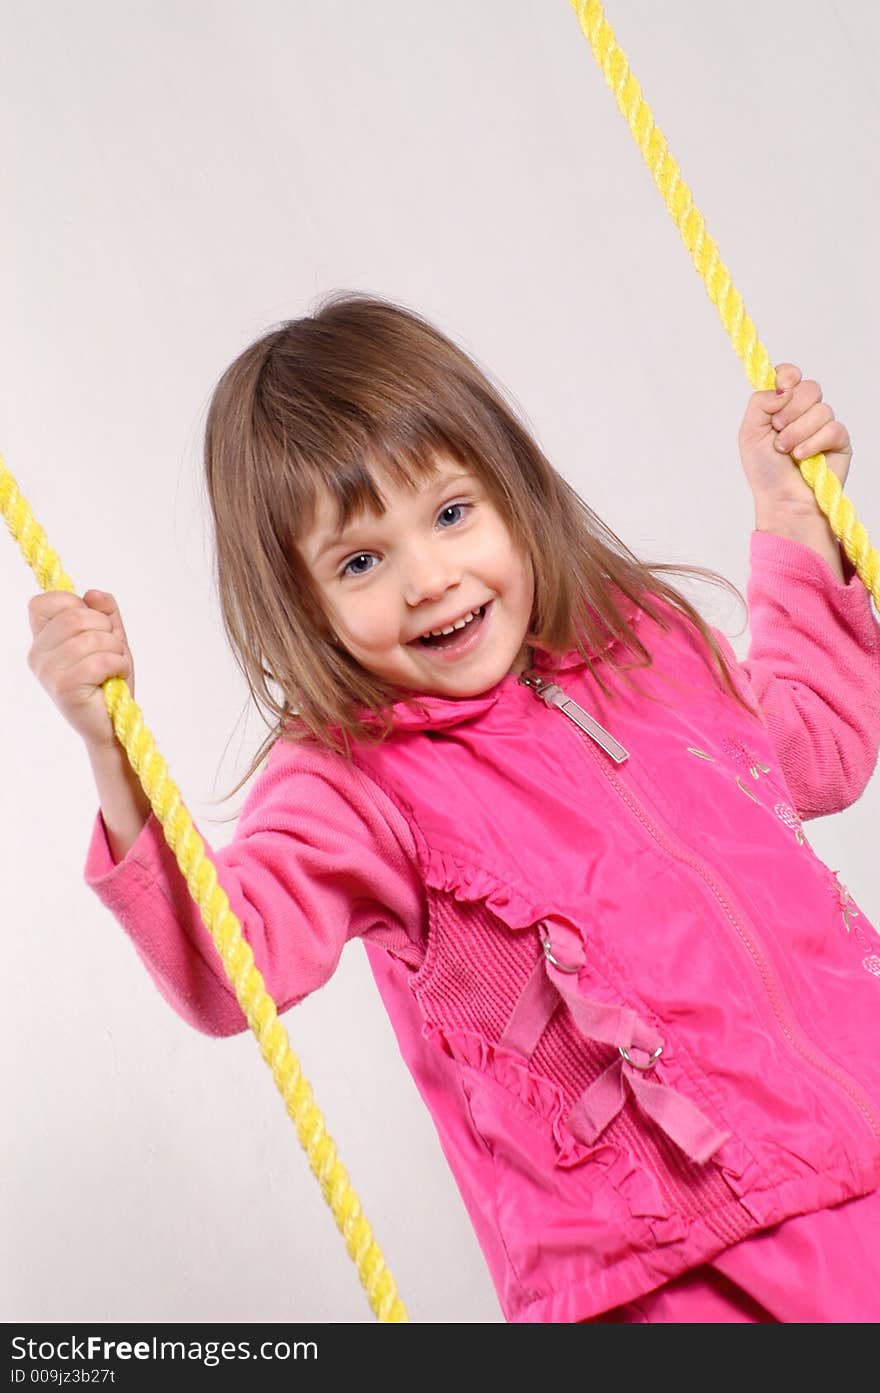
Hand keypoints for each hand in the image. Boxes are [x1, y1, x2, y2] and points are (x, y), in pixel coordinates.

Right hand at [27, 589, 134, 749]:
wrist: (113, 725)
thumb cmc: (109, 681)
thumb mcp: (111, 638)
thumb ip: (105, 613)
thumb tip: (93, 594)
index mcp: (42, 640)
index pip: (44, 602)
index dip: (73, 604)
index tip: (92, 624)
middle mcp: (38, 655)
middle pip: (74, 616)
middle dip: (106, 628)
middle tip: (113, 649)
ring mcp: (48, 672)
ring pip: (90, 638)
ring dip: (116, 649)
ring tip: (116, 665)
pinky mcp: (64, 689)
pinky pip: (98, 661)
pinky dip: (118, 665)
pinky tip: (117, 675)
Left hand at [738, 362, 851, 511]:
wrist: (782, 500)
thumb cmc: (765, 470)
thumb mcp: (749, 432)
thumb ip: (759, 402)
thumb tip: (782, 388)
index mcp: (782, 405)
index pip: (790, 375)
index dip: (787, 377)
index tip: (781, 389)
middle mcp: (804, 411)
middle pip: (809, 388)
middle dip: (790, 411)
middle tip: (778, 431)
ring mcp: (823, 425)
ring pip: (820, 409)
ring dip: (798, 432)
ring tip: (787, 452)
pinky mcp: (839, 440)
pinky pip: (833, 428)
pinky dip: (813, 444)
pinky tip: (803, 458)